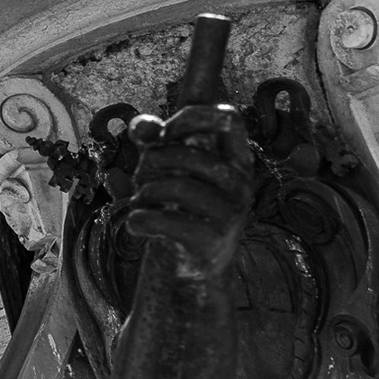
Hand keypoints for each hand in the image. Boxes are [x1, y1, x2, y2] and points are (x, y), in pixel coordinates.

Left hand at [125, 103, 253, 278]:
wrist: (192, 264)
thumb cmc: (178, 205)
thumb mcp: (166, 168)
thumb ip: (154, 140)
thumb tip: (143, 126)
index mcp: (234, 158)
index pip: (228, 117)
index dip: (191, 114)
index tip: (163, 131)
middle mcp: (240, 182)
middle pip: (183, 152)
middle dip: (150, 162)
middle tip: (142, 178)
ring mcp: (231, 212)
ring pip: (170, 187)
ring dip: (142, 194)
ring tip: (142, 204)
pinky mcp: (212, 239)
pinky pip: (159, 219)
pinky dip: (137, 220)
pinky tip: (139, 225)